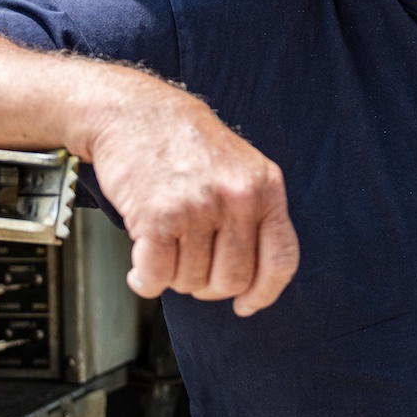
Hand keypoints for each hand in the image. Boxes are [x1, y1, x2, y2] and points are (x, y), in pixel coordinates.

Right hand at [89, 80, 299, 316]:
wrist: (134, 111)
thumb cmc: (185, 145)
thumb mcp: (240, 168)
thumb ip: (253, 216)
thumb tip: (254, 285)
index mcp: (264, 187)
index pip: (281, 260)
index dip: (265, 293)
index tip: (246, 305)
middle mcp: (237, 197)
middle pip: (232, 280)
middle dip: (207, 285)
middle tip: (189, 263)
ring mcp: (198, 207)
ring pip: (191, 282)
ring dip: (173, 276)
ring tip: (164, 247)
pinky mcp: (158, 216)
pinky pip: (157, 277)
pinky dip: (144, 280)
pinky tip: (140, 266)